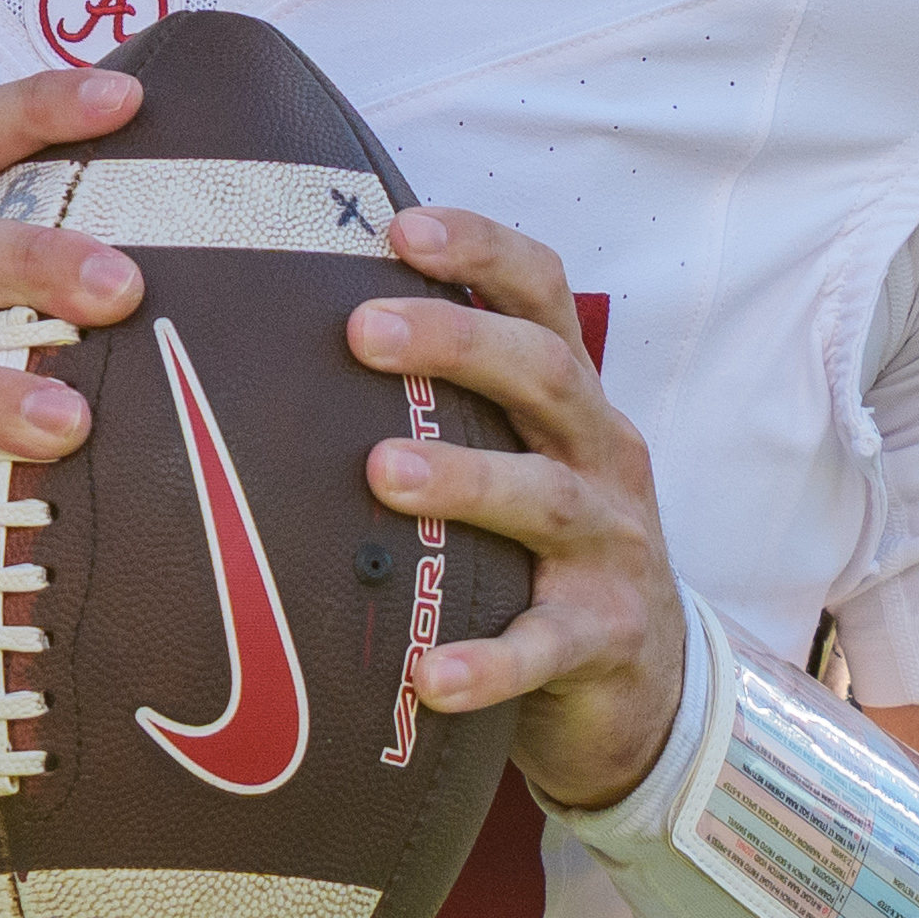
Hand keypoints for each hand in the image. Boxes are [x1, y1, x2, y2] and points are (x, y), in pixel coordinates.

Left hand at [351, 206, 689, 813]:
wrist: (640, 690)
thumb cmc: (534, 553)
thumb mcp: (510, 460)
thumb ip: (437, 407)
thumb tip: (278, 337)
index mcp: (569, 401)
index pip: (541, 294)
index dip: (481, 251)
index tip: (399, 228)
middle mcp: (600, 456)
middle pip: (544, 374)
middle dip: (457, 344)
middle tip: (360, 332)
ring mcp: (611, 546)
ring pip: (544, 497)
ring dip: (465, 479)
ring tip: (382, 473)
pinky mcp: (606, 638)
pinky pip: (547, 646)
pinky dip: (491, 661)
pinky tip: (430, 675)